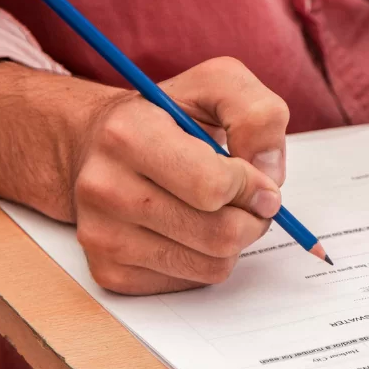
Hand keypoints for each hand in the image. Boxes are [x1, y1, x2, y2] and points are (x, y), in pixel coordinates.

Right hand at [71, 57, 288, 293]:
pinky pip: (190, 283)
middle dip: (252, 217)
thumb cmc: (166, 116)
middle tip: (249, 198)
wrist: (98, 145)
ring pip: (211, 265)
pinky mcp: (108, 272)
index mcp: (128, 133)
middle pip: (220, 234)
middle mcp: (104, 187)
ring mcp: (101, 235)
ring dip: (234, 239)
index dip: (252, 186)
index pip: (213, 186)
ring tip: (218, 209)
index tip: (258, 177)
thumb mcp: (216, 86)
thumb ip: (257, 114)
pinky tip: (190, 228)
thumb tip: (270, 175)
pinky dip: (206, 258)